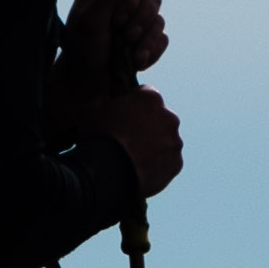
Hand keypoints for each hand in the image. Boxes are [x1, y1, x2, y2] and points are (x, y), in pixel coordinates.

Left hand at [67, 0, 169, 81]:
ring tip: (133, 58)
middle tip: (127, 38)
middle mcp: (121, 6)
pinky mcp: (145, 43)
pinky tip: (138, 63)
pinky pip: (163, 41)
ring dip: (147, 41)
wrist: (86, 87)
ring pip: (159, 22)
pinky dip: (152, 53)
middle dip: (142, 22)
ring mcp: (135, 25)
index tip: (116, 22)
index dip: (132, 4)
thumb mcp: (91, 20)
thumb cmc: (83, 52)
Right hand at [96, 81, 183, 201]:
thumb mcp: (91, 109)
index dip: (133, 105)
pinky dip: (158, 166)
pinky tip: (140, 171)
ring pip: (166, 142)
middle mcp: (170, 117)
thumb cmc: (99, 136)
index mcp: (151, 98)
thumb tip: (104, 101)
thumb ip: (104, 101)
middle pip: (160, 119)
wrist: (108, 172)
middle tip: (128, 139)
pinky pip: (168, 163)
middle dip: (148, 126)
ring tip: (133, 158)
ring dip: (155, 146)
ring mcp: (175, 142)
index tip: (123, 116)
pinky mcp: (177, 164)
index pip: (145, 95)